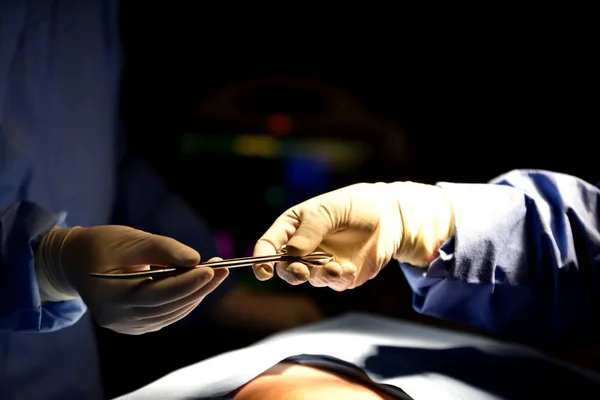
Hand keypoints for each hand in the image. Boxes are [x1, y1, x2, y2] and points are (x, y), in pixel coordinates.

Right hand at [35, 225, 228, 334]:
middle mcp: (115, 317)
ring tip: (214, 274)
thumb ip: (163, 249)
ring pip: (170, 314)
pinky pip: (166, 317)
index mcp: (109, 295)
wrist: (77, 261)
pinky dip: (184, 302)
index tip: (211, 269)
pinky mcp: (133, 325)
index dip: (186, 283)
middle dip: (198, 288)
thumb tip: (195, 260)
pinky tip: (198, 286)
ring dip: (195, 295)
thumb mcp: (131, 239)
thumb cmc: (103, 245)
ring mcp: (124, 325)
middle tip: (222, 269)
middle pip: (167, 306)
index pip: (156, 294)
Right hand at [252, 182, 453, 290]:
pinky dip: (339, 278)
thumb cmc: (356, 205)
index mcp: (294, 226)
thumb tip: (291, 254)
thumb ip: (310, 230)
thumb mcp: (330, 209)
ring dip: (319, 275)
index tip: (263, 272)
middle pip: (285, 267)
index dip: (262, 258)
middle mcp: (303, 247)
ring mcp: (321, 262)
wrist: (391, 217)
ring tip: (337, 267)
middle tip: (301, 271)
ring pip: (309, 278)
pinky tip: (349, 268)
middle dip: (290, 272)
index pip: (270, 244)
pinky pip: (333, 284)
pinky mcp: (340, 275)